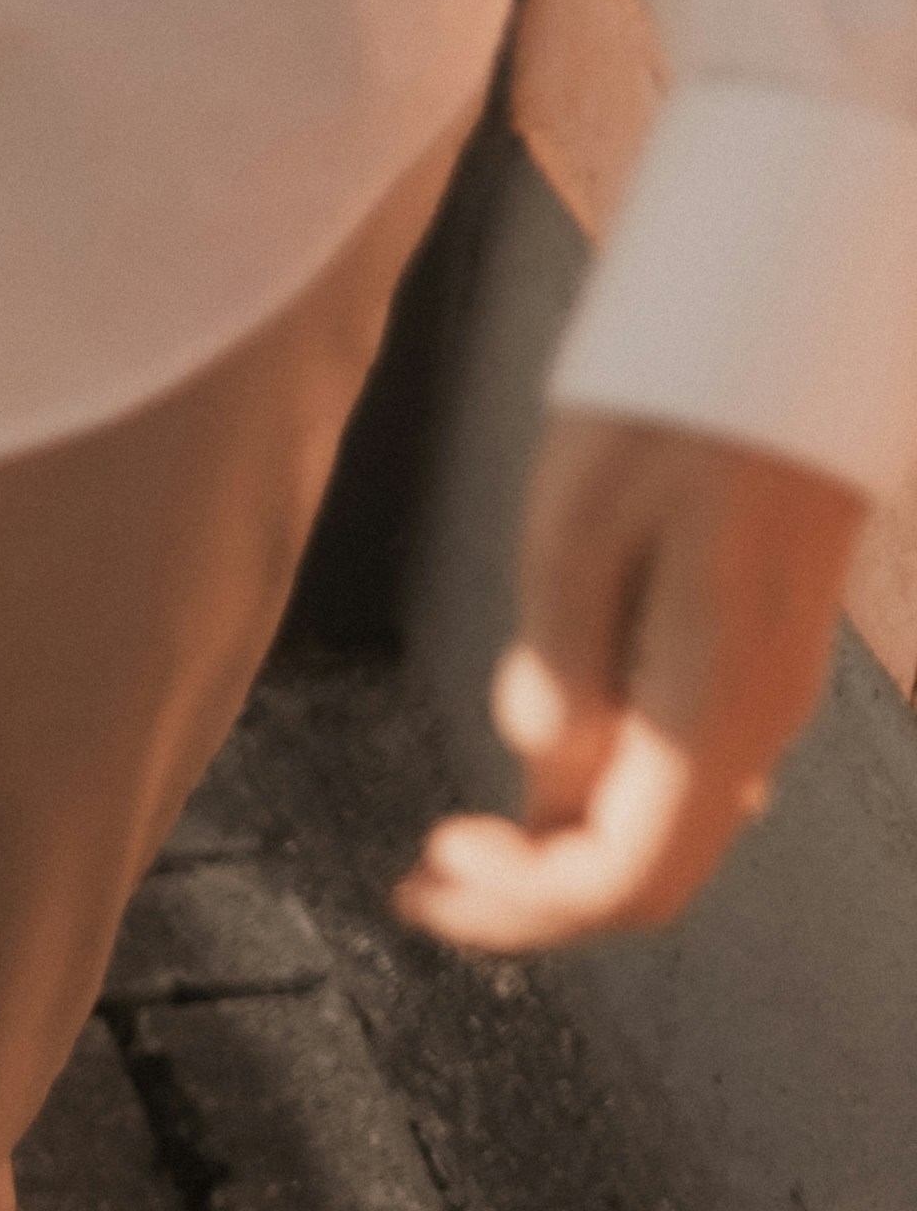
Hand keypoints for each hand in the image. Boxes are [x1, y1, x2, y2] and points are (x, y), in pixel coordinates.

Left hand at [394, 411, 862, 956]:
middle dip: (530, 904)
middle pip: (648, 880)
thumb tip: (540, 760)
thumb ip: (559, 663)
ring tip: (455, 844)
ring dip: (558, 856)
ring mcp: (762, 691)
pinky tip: (530, 779)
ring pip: (663, 832)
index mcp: (712, 699)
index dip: (521, 903)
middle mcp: (756, 716)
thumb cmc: (677, 397)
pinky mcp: (749, 658)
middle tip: (424, 886)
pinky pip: (677, 775)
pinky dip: (598, 802)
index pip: (624, 879)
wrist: (786, 307)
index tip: (434, 863)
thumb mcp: (579, 526)